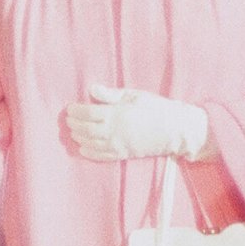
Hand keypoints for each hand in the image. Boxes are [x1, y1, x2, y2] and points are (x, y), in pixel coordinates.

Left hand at [66, 83, 209, 160]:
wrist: (175, 130)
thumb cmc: (157, 108)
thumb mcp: (135, 95)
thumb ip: (112, 94)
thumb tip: (92, 89)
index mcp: (117, 113)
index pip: (88, 113)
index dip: (75, 111)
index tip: (69, 108)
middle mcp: (115, 130)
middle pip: (86, 129)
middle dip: (74, 125)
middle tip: (69, 120)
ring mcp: (118, 144)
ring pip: (91, 143)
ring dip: (79, 138)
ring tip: (74, 132)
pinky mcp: (123, 154)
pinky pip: (101, 156)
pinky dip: (89, 153)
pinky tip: (83, 148)